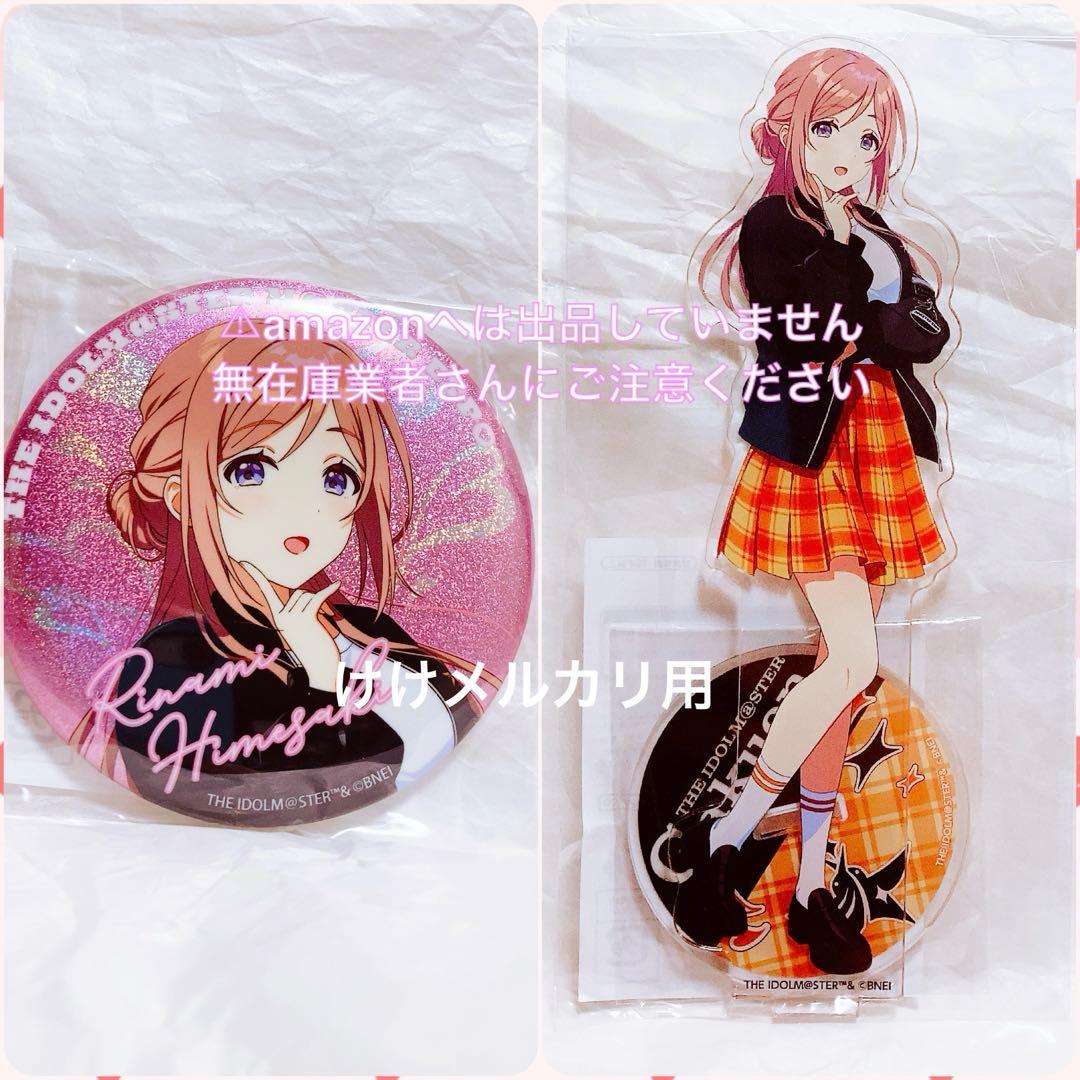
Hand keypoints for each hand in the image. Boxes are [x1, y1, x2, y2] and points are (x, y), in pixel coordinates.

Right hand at [241, 562, 341, 692]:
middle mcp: (281, 616)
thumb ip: (297, 610)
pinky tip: (337, 583)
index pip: (264, 591)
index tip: (244, 561)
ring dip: (316, 604)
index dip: (255, 576)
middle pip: (298, 593)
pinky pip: (318, 597)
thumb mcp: (299, 626)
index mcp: (276, 617)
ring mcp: (292, 617)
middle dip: (309, 601)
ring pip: (308, 595)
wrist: (319, 667)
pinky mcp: (306, 618)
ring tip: (317, 624)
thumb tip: (305, 594)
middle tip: (313, 621)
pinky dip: (329, 590)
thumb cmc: (312, 646)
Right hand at [810, 176, 857, 243]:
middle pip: (836, 194)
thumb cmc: (840, 223)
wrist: (840, 233)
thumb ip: (836, 202)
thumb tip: (840, 195)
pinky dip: (852, 196)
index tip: (812, 173)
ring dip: (845, 203)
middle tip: (841, 210)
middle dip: (841, 200)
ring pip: (841, 196)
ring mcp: (831, 205)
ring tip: (845, 213)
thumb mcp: (836, 211)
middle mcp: (826, 204)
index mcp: (824, 205)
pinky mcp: (838, 206)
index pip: (820, 190)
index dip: (816, 181)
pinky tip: (857, 193)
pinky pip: (846, 198)